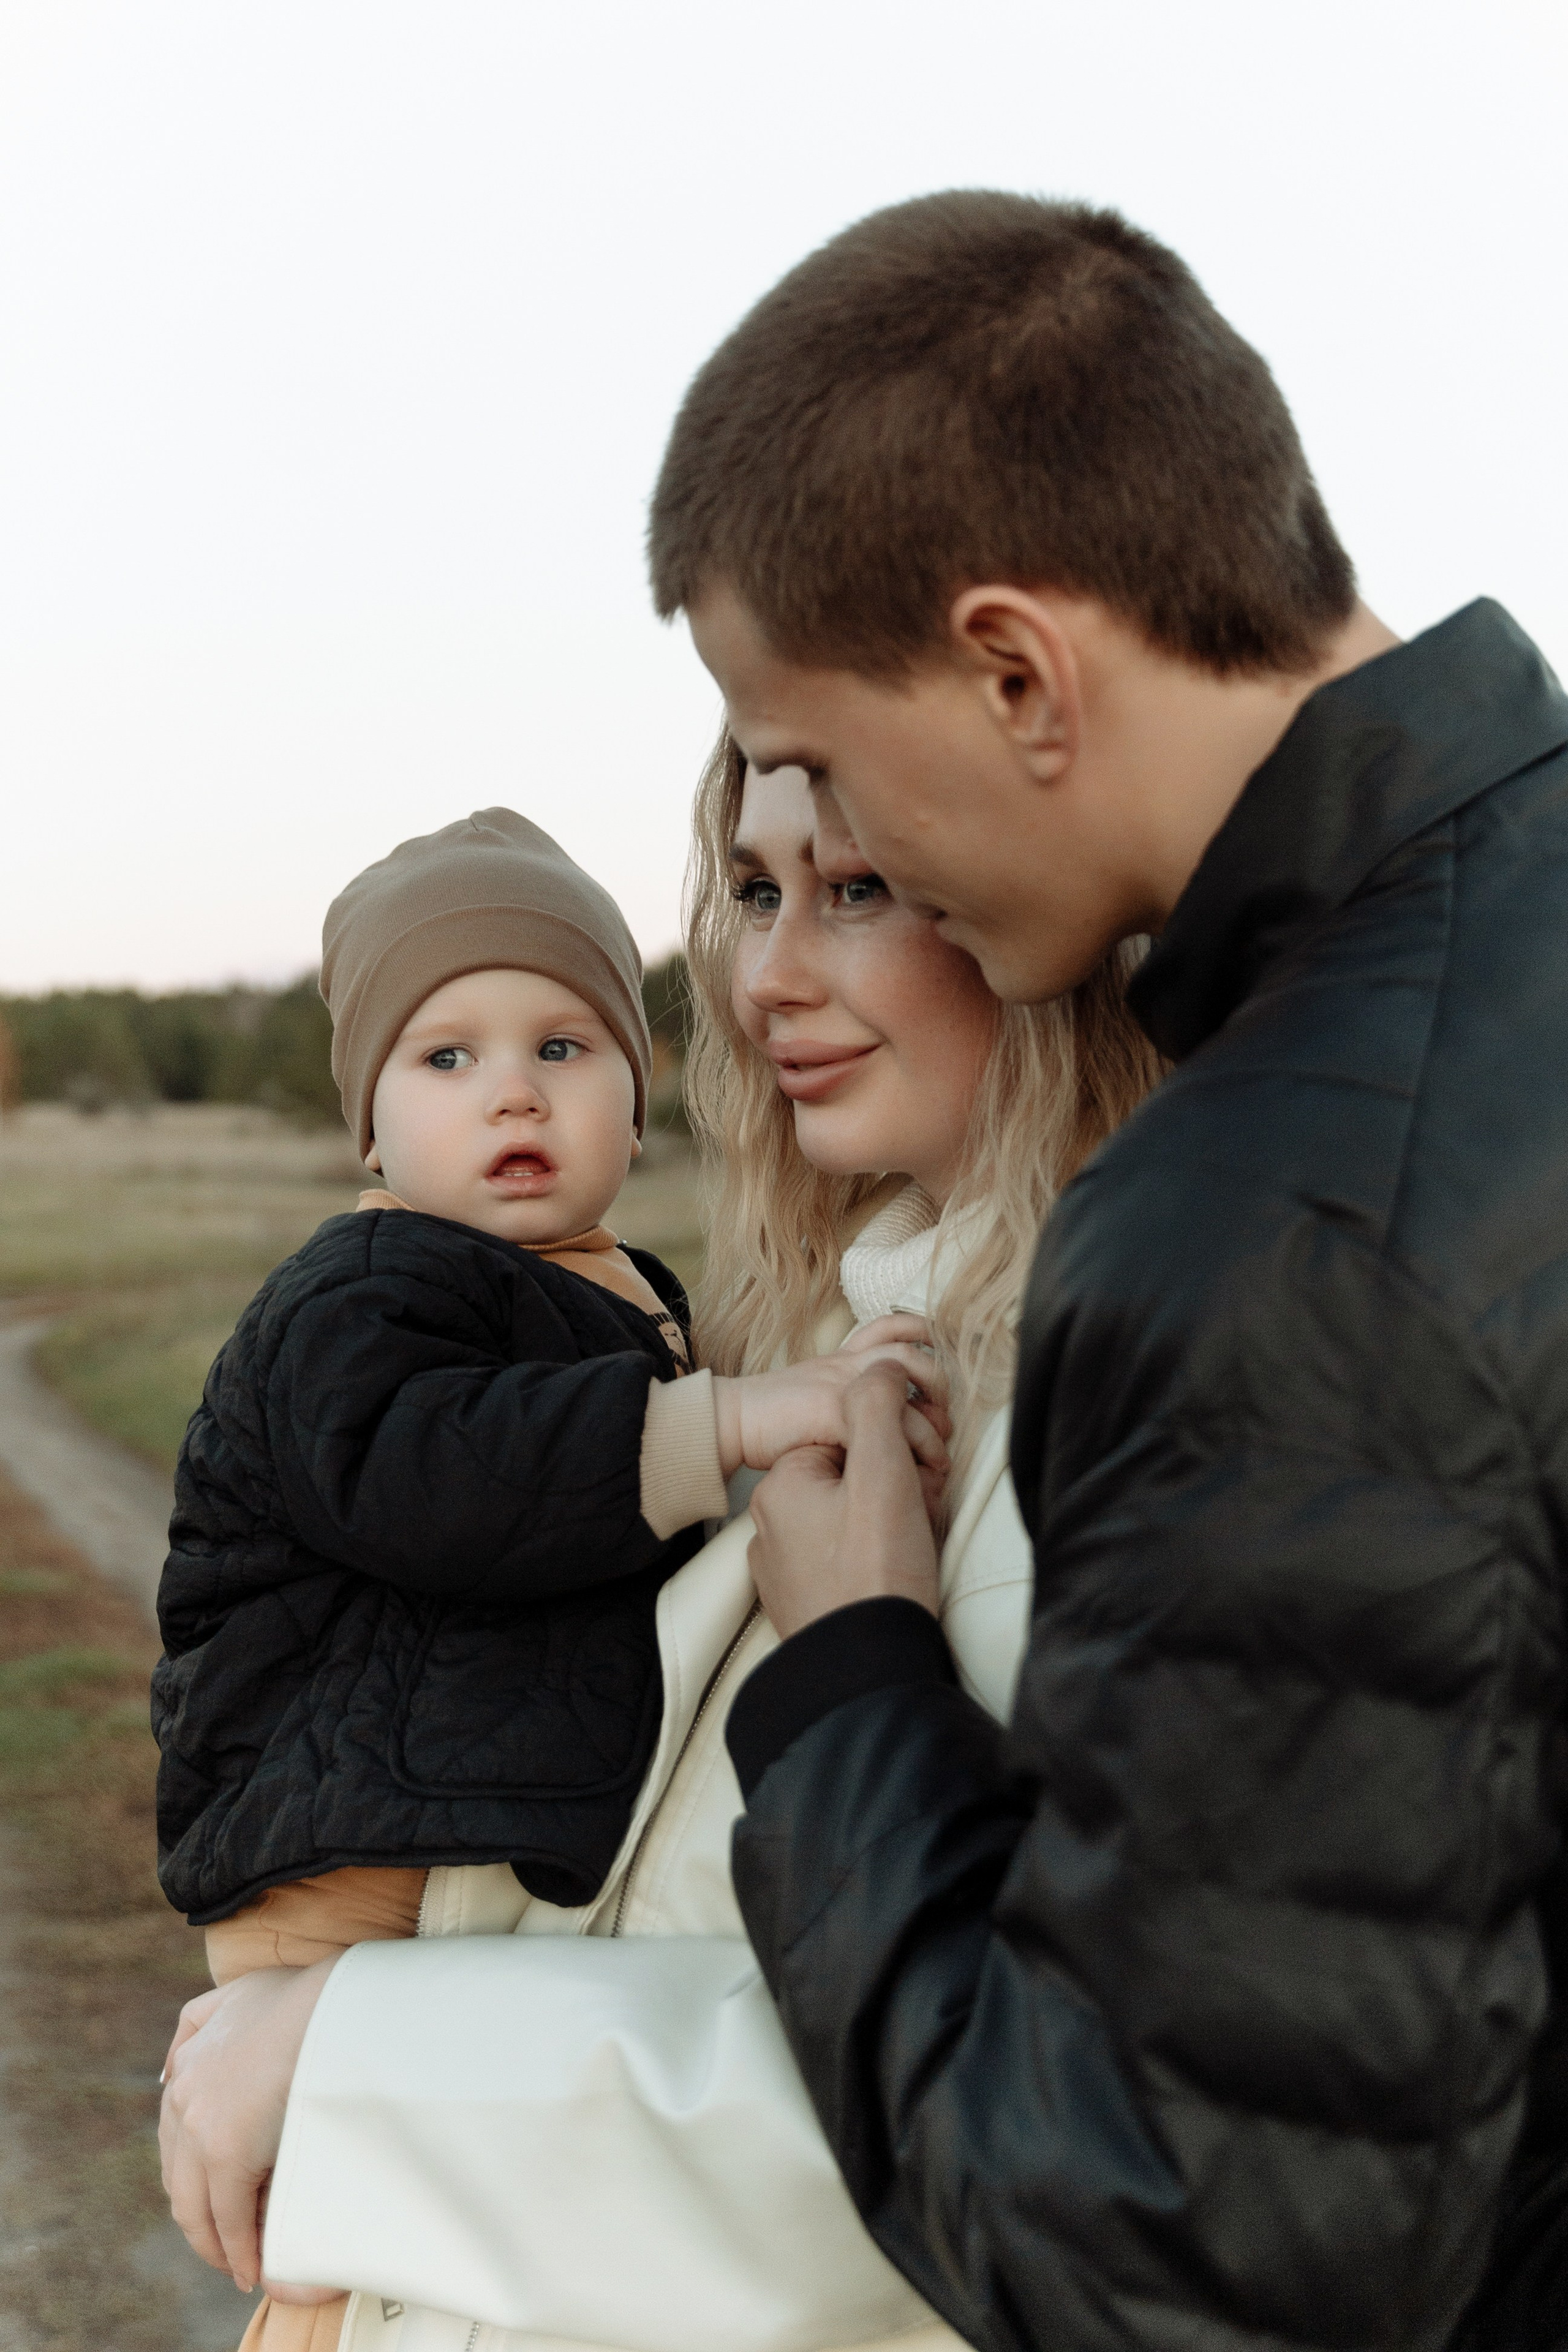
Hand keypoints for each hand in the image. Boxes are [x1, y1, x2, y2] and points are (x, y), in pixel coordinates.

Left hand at [159, 1958, 337, 2296]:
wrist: (329, 2004)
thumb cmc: (299, 1997)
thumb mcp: (236, 1994)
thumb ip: (197, 2022)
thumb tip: (167, 2069)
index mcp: (184, 2066)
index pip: (174, 2140)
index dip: (191, 2176)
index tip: (213, 2201)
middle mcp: (182, 2097)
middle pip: (178, 2179)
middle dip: (199, 2216)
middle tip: (224, 2243)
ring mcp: (200, 2127)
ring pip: (194, 2206)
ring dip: (213, 2242)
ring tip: (236, 2264)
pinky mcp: (227, 2154)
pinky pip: (228, 2217)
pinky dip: (237, 2248)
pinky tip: (251, 2266)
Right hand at [713, 1316, 948, 1481]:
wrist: (733, 1420)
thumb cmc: (768, 1419)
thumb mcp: (812, 1400)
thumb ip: (846, 1405)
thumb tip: (884, 1433)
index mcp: (841, 1359)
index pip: (887, 1327)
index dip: (919, 1329)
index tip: (938, 1347)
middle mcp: (847, 1364)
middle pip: (909, 1351)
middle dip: (938, 1381)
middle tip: (944, 1416)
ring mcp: (842, 1382)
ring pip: (906, 1382)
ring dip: (931, 1417)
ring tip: (938, 1446)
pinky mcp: (836, 1409)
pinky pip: (888, 1423)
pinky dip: (910, 1447)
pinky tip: (914, 1468)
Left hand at [748, 1359, 942, 1637]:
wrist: (869, 1677)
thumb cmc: (877, 1573)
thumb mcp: (883, 1472)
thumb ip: (879, 1407)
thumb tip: (880, 1369)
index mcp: (781, 1487)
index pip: (847, 1437)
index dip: (895, 1451)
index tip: (918, 1478)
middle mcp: (769, 1526)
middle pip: (849, 1479)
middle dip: (894, 1488)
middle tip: (922, 1514)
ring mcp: (782, 1571)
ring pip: (848, 1520)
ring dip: (889, 1524)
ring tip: (913, 1548)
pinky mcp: (801, 1605)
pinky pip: (842, 1562)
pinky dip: (873, 1561)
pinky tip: (895, 1578)